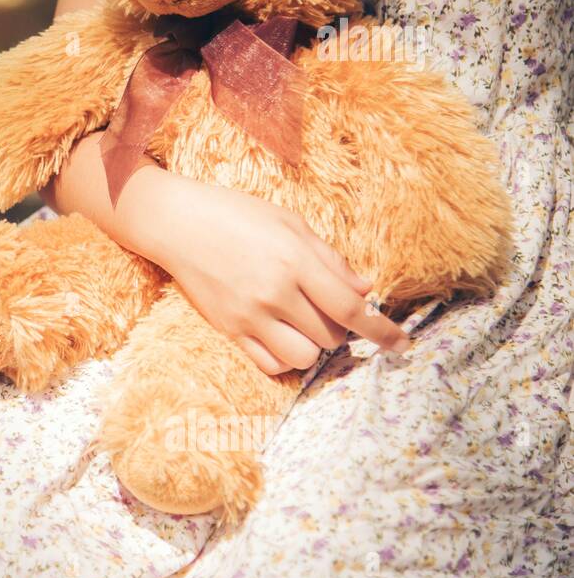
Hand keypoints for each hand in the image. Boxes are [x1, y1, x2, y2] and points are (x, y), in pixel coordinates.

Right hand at [135, 171, 409, 374]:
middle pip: (330, 335)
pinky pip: (269, 363)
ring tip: (302, 323)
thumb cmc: (235, 213)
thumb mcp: (289, 222)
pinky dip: (284, 356)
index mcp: (295, 261)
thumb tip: (365, 290)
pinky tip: (280, 335)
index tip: (402, 344)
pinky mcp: (228, 328)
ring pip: (303, 356)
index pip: (351, 308)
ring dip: (312, 345)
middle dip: (338, 327)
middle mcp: (274, 292)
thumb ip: (329, 259)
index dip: (382, 330)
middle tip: (324, 307)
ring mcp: (249, 314)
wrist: (176, 223)